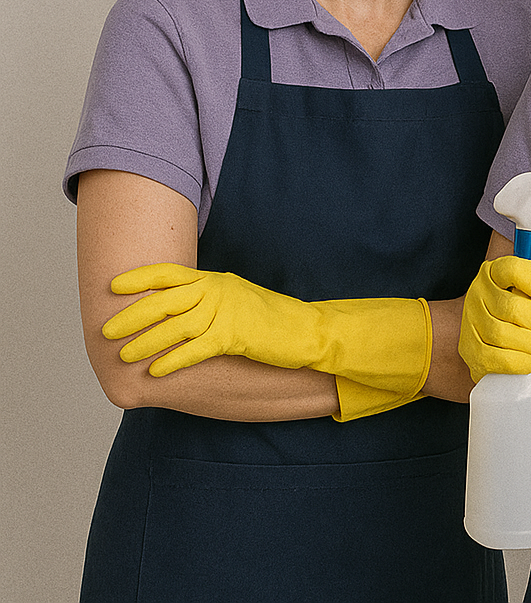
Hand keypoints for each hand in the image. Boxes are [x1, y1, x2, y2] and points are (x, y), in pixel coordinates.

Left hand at [102, 264, 430, 400]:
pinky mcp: (237, 335)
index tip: (113, 287)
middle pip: (164, 300)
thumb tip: (175, 312)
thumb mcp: (237, 300)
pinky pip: (196, 349)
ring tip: (124, 356)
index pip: (170, 273)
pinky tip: (156, 372)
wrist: (309, 331)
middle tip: (106, 331)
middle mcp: (218, 291)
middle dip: (132, 316)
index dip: (139, 279)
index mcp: (217, 280)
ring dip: (146, 342)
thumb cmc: (271, 320)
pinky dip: (173, 361)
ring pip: (175, 326)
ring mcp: (227, 312)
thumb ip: (208, 300)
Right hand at [459, 256, 530, 380]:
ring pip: (502, 334)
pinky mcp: (469, 348)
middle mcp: (479, 292)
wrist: (495, 333)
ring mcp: (470, 320)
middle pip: (512, 308)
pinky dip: (515, 362)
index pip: (516, 271)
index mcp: (496, 270)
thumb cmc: (526, 305)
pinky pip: (490, 357)